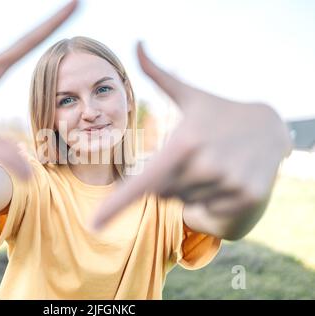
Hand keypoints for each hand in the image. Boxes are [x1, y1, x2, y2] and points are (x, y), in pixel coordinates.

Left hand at [93, 42, 291, 228]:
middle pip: (162, 193)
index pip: (144, 181)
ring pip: (184, 204)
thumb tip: (137, 43)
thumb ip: (157, 74)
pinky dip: (208, 204)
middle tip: (194, 156)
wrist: (271, 128)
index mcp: (185, 144)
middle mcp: (206, 168)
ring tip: (212, 165)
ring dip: (190, 190)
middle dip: (170, 179)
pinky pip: (205, 215)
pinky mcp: (247, 200)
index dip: (117, 204)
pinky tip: (224, 181)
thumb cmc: (217, 113)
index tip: (93, 225)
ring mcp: (229, 186)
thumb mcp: (190, 94)